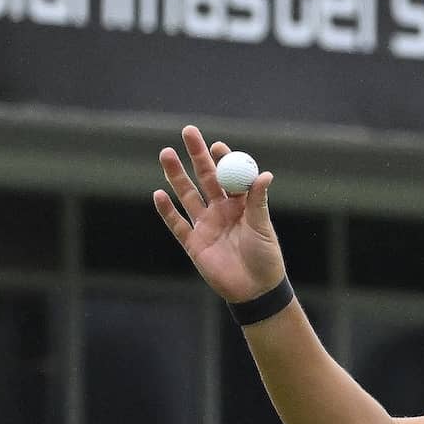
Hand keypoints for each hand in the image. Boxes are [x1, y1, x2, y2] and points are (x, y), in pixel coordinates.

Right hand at [152, 125, 285, 305]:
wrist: (254, 291)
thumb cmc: (265, 257)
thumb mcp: (262, 226)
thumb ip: (257, 201)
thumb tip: (264, 175)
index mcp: (241, 204)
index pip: (229, 175)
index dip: (222, 159)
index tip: (216, 145)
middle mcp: (221, 210)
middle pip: (205, 178)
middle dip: (196, 155)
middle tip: (188, 132)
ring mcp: (205, 225)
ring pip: (187, 195)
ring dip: (177, 175)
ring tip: (166, 153)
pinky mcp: (193, 243)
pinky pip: (177, 224)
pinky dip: (167, 210)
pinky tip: (158, 194)